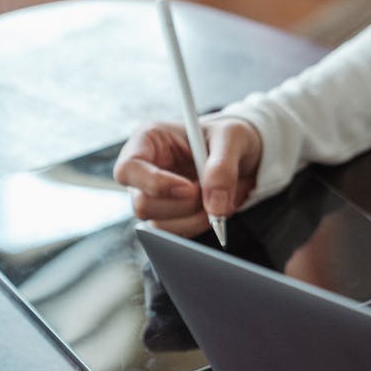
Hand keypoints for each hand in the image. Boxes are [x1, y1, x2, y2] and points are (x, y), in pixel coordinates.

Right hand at [113, 117, 262, 236]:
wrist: (243, 153)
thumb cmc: (229, 137)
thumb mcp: (233, 138)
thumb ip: (223, 168)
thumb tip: (215, 207)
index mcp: (148, 140)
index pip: (128, 170)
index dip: (155, 184)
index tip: (190, 188)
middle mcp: (144, 170)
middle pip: (142, 204)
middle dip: (184, 206)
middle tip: (212, 193)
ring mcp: (153, 195)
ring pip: (159, 225)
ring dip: (194, 219)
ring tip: (220, 200)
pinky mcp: (168, 215)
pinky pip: (175, 234)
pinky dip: (199, 226)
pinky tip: (214, 209)